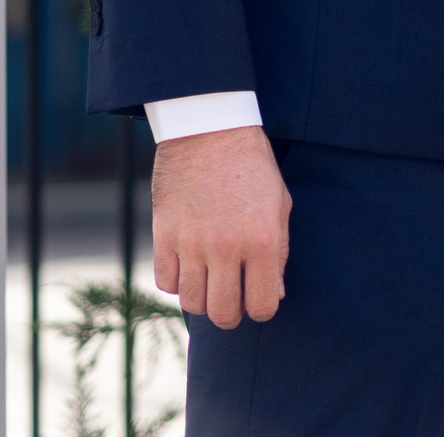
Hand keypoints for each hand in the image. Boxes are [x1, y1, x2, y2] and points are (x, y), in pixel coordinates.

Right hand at [152, 125, 291, 327]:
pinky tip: (188, 264)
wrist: (209, 129)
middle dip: (231, 313)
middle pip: (224, 314)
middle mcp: (226, 247)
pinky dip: (177, 281)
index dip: (263, 307)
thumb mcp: (279, 205)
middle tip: (232, 297)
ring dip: (203, 298)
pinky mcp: (164, 234)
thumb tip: (276, 294)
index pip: (264, 306)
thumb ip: (279, 253)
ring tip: (210, 280)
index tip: (258, 296)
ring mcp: (192, 243)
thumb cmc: (251, 166)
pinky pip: (166, 282)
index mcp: (262, 240)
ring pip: (192, 303)